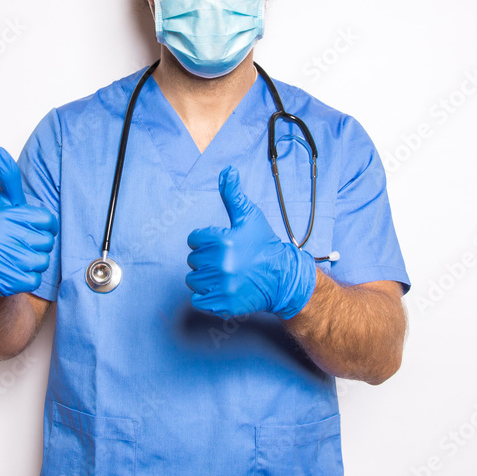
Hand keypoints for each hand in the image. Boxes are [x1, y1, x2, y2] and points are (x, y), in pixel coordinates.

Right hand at [0, 147, 59, 296]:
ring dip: (35, 262)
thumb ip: (8, 178)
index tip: (29, 228)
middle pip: (47, 242)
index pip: (49, 222)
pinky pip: (34, 279)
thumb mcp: (6, 203)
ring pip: (43, 261)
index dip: (44, 227)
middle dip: (39, 245)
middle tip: (22, 244)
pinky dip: (29, 278)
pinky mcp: (4, 280)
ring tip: (19, 257)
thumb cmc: (2, 232)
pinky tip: (16, 271)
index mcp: (4, 215)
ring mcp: (0, 258)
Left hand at [186, 166, 315, 318]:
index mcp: (222, 241)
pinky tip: (221, 288)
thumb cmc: (264, 245)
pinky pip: (197, 300)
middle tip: (227, 260)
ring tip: (224, 274)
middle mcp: (220, 265)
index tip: (223, 245)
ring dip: (205, 278)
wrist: (283, 278)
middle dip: (207, 259)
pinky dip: (205, 296)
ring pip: (193, 280)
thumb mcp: (250, 217)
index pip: (194, 239)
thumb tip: (227, 170)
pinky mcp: (222, 305)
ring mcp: (221, 287)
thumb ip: (233, 194)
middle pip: (193, 260)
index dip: (207, 241)